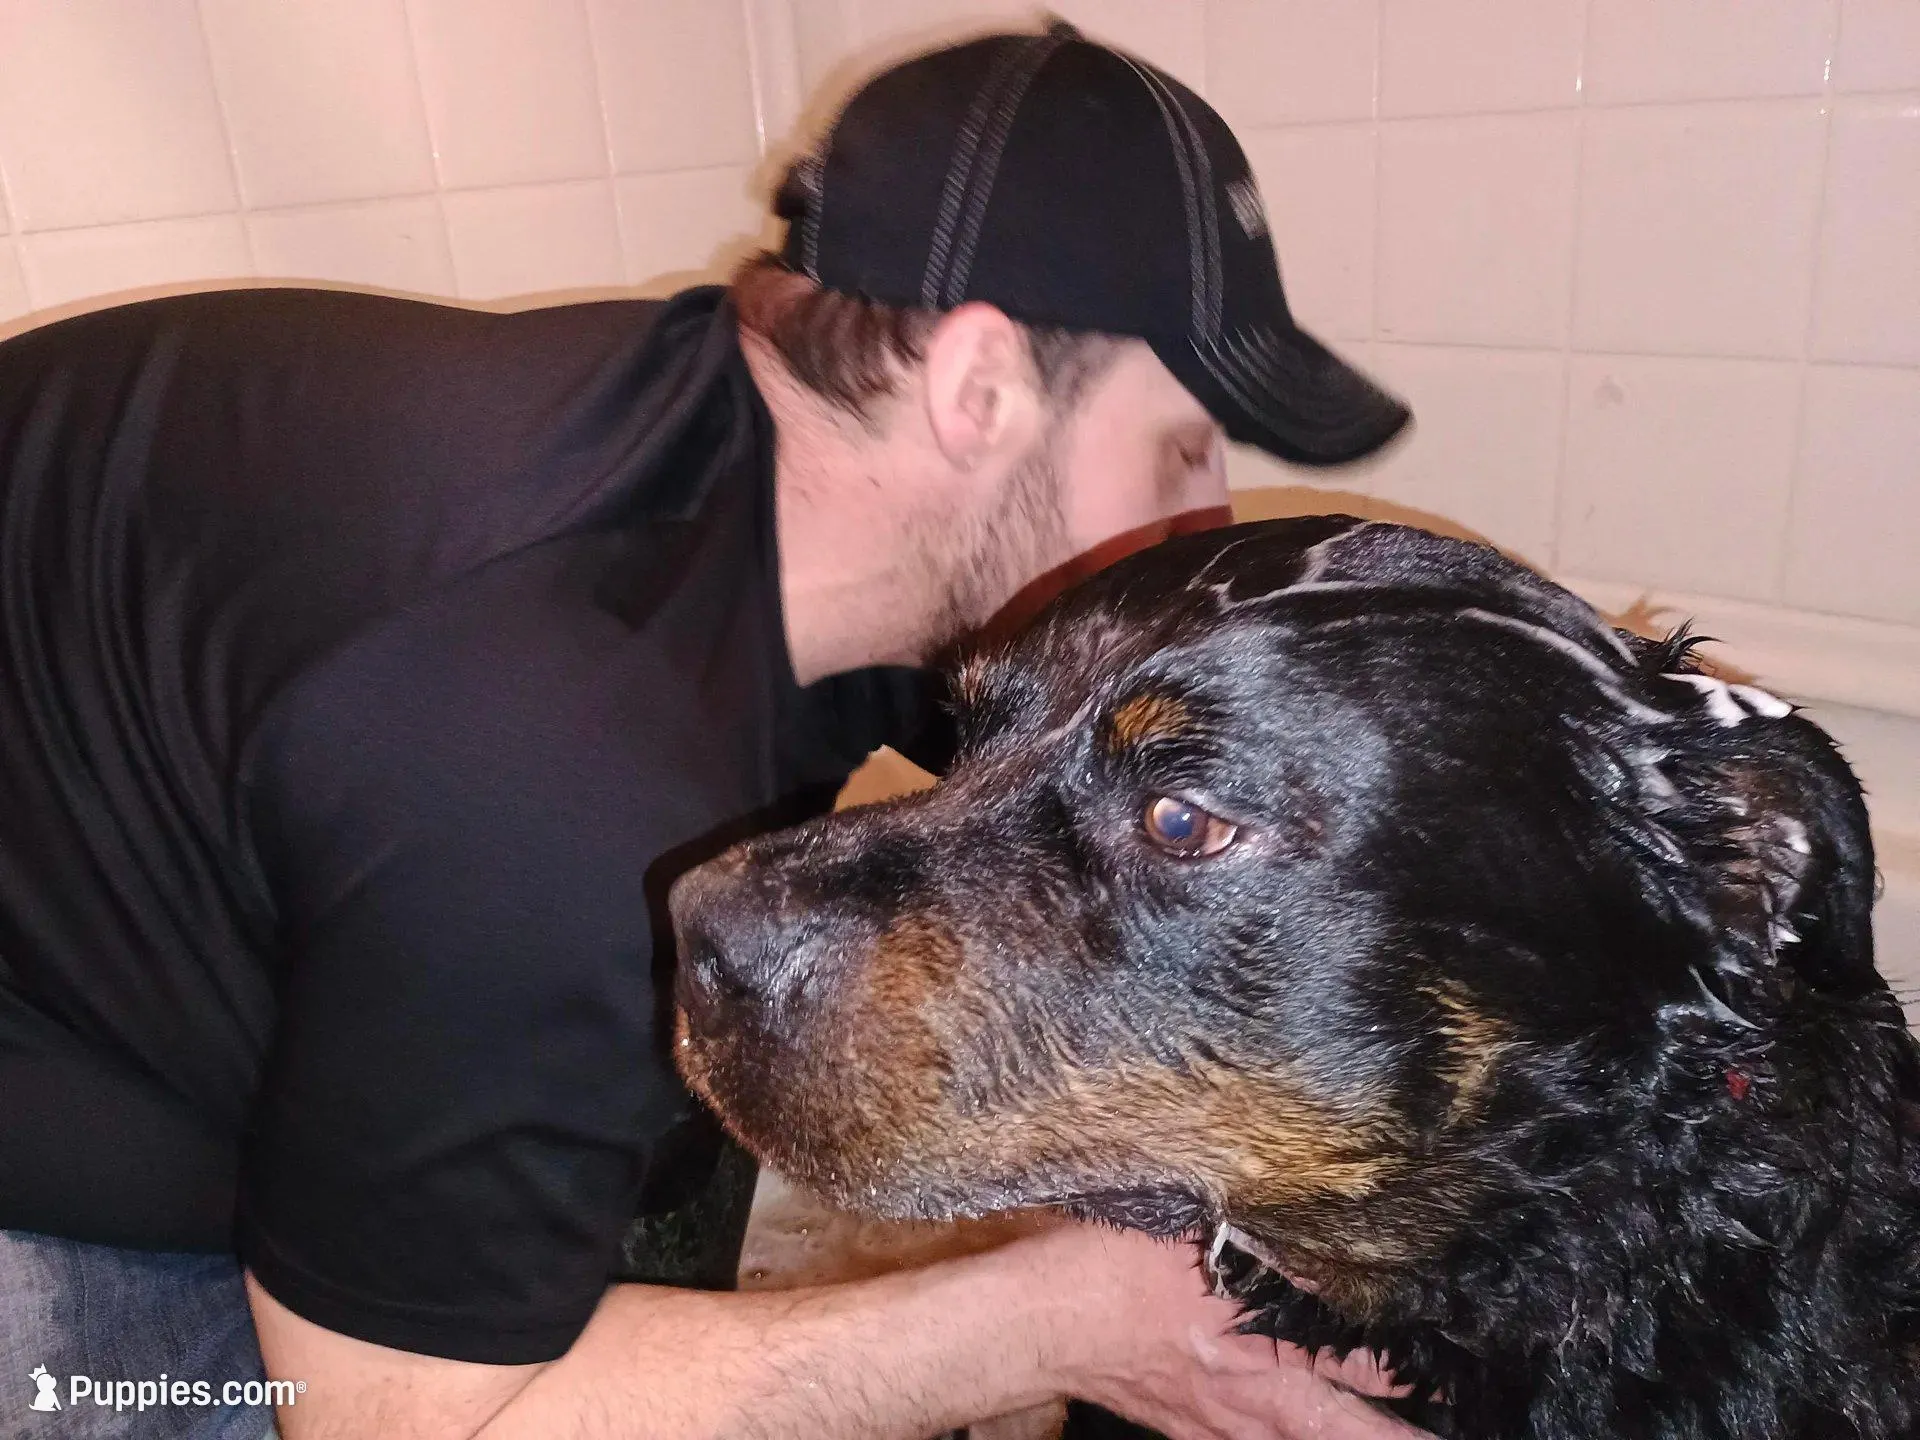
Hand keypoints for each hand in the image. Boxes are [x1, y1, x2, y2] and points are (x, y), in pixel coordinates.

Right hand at [1029, 1224, 1429, 1439]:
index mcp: (1260, 1334)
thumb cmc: (1107, 1266)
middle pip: (1348, 1428)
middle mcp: (1252, 1391)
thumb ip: (1251, 1226)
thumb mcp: (1187, 1222)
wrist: (1041, 1322)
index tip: (1457, 1361)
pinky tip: (1290, 1430)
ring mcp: (1222, 1422)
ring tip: (1400, 1433)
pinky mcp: (1190, 1430)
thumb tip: (1298, 1207)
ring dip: (1353, 1438)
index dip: (1413, 1365)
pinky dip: (1284, 1439)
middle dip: (1403, 1431)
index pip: (1361, 1358)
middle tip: (1455, 1425)